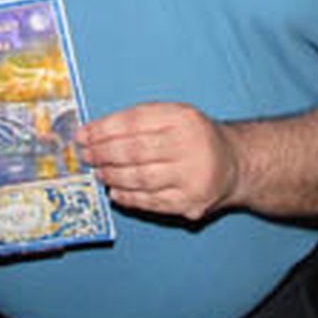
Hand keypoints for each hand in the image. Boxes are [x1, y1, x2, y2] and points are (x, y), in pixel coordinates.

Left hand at [76, 102, 239, 221]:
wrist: (234, 163)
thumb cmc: (195, 137)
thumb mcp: (174, 115)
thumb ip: (139, 121)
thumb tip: (94, 134)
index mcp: (183, 118)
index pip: (133, 122)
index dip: (103, 129)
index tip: (83, 135)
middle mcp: (190, 146)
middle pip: (134, 151)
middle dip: (103, 154)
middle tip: (86, 156)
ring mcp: (192, 177)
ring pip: (140, 178)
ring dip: (112, 176)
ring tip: (99, 172)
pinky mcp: (191, 202)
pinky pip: (151, 201)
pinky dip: (129, 197)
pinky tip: (116, 192)